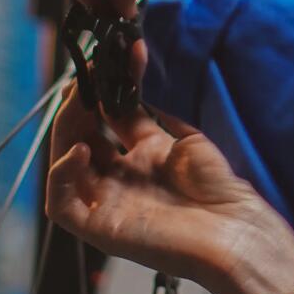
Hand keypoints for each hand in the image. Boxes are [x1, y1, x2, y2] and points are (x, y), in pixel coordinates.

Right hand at [45, 46, 293, 293]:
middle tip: (83, 80)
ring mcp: (107, 204)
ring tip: (79, 104)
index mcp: (142, 158)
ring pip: (65, 165)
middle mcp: (120, 179)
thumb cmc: (217, 188)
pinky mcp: (98, 229)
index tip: (102, 63)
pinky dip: (62, 175)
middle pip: (81, 138)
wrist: (232, 230)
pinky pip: (61, 204)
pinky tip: (81, 149)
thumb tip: (133, 88)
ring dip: (66, 131)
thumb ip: (153, 118)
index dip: (102, 92)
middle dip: (78, 107)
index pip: (108, 119)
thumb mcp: (184, 141)